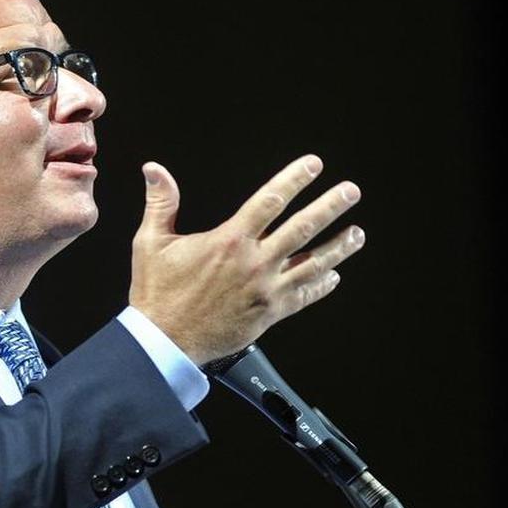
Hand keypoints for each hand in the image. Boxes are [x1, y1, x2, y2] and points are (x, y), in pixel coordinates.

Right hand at [128, 155, 364, 363]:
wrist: (166, 341)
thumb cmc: (158, 293)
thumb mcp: (151, 242)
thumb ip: (161, 203)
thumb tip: (154, 170)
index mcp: (229, 241)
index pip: (271, 200)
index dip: (295, 179)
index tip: (313, 166)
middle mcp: (254, 263)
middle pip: (303, 227)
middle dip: (331, 206)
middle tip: (350, 192)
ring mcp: (266, 289)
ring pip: (313, 263)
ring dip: (338, 246)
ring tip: (356, 233)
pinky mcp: (270, 313)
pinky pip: (305, 296)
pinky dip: (322, 285)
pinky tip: (334, 276)